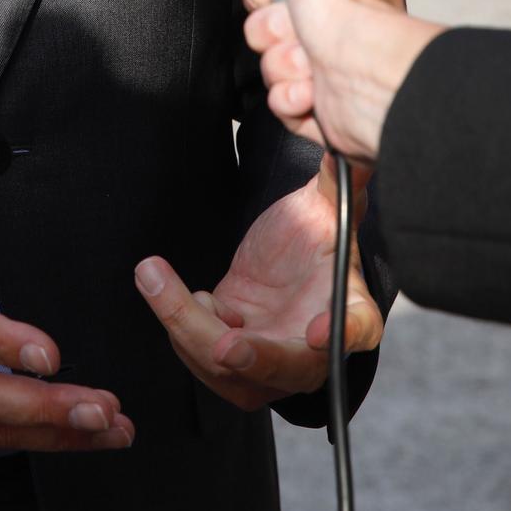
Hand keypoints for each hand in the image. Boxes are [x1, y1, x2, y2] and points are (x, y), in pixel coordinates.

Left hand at [135, 156, 382, 410]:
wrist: (286, 262)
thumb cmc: (316, 236)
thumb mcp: (328, 206)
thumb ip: (337, 181)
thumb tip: (354, 144)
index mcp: (351, 310)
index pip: (357, 328)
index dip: (340, 335)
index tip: (318, 332)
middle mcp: (312, 350)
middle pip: (284, 366)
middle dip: (253, 359)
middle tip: (225, 345)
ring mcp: (268, 362)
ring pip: (227, 365)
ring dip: (186, 324)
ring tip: (153, 274)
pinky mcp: (230, 356)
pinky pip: (198, 351)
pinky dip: (178, 317)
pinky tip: (178, 288)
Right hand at [240, 0, 438, 161]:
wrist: (360, 78)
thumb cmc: (343, 7)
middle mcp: (346, 28)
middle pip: (272, 28)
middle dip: (273, 33)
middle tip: (294, 30)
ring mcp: (336, 71)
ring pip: (276, 66)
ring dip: (283, 67)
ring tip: (307, 65)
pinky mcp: (327, 111)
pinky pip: (287, 104)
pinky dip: (292, 100)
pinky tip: (310, 93)